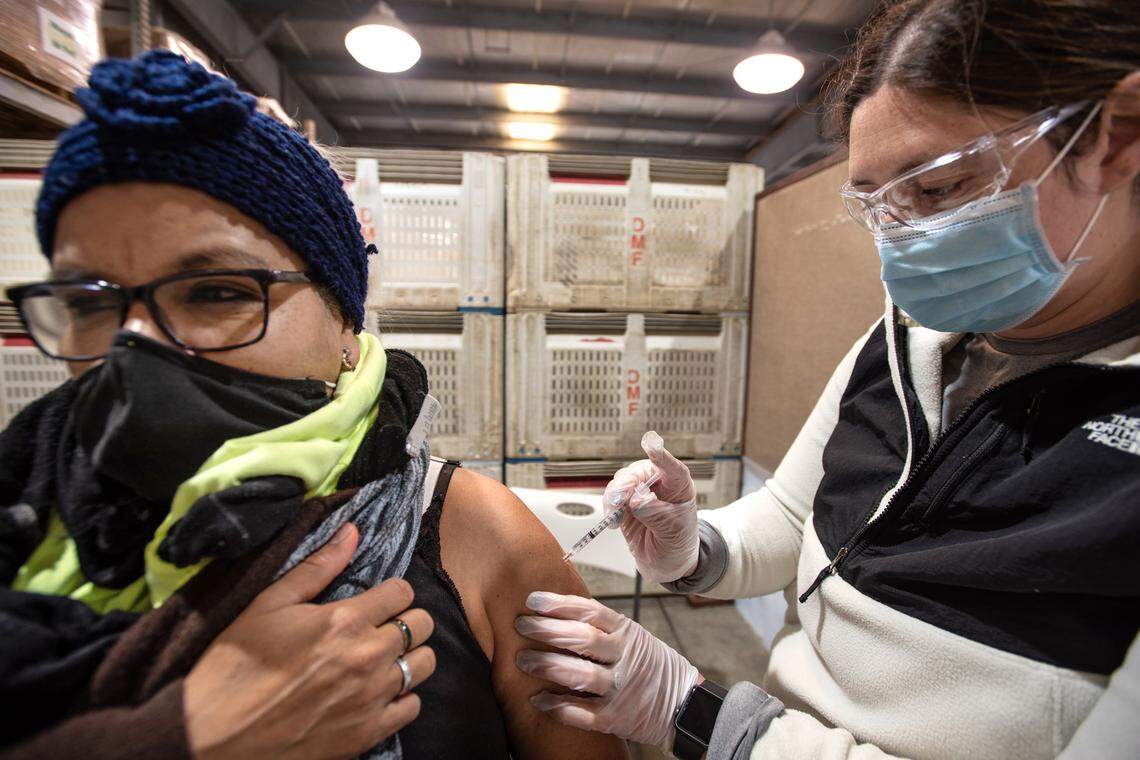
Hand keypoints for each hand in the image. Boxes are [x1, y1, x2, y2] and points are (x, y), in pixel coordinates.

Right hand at [184, 523, 435, 759]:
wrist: (213, 735)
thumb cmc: (235, 665)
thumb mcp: (268, 604)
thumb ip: (317, 567)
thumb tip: (351, 530)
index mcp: (343, 620)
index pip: (403, 591)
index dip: (392, 591)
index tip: (378, 599)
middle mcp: (366, 657)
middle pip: (422, 625)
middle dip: (407, 619)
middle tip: (383, 626)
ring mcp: (370, 698)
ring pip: (424, 664)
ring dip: (410, 656)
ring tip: (385, 657)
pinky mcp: (368, 733)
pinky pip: (412, 707)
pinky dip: (402, 697)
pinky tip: (379, 692)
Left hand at [514, 591, 698, 750]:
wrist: (683, 703)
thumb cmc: (649, 664)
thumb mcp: (633, 637)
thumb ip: (602, 627)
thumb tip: (555, 612)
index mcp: (626, 633)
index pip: (590, 612)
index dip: (560, 605)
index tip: (533, 601)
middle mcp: (624, 658)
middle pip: (583, 639)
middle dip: (548, 631)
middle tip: (521, 626)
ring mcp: (621, 688)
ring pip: (582, 675)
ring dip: (549, 666)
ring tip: (523, 660)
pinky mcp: (616, 718)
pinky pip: (584, 713)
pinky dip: (560, 706)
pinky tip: (540, 699)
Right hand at [602, 432, 699, 582]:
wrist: (667, 564)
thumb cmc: (678, 544)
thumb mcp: (673, 532)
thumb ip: (655, 514)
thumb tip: (636, 499)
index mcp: (679, 487)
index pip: (672, 468)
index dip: (661, 455)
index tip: (651, 444)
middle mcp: (658, 484)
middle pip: (638, 472)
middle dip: (626, 483)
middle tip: (620, 499)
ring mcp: (639, 492)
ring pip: (621, 482)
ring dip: (614, 496)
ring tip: (617, 516)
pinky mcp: (625, 504)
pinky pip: (612, 496)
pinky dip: (609, 506)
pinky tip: (615, 520)